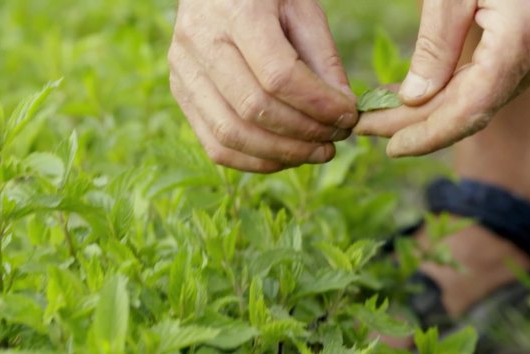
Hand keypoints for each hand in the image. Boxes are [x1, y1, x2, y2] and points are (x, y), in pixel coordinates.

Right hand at [169, 0, 357, 172]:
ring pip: (231, 134)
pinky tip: (286, 158)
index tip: (349, 116)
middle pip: (255, 108)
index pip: (279, 76)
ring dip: (282, 153)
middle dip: (305, 132)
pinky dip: (254, 161)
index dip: (319, 105)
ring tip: (317, 152)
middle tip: (337, 137)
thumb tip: (342, 112)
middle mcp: (200, 40)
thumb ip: (323, 58)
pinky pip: (214, 144)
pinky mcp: (180, 92)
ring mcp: (183, 69)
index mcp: (237, 11)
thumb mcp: (303, 9)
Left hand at [355, 0, 529, 156]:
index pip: (470, 110)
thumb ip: (436, 45)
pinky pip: (488, 82)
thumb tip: (414, 100)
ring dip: (429, 111)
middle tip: (368, 127)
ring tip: (380, 114)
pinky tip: (413, 96)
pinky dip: (449, 92)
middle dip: (416, 123)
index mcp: (521, 38)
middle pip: (471, 109)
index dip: (428, 136)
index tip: (389, 148)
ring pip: (479, 99)